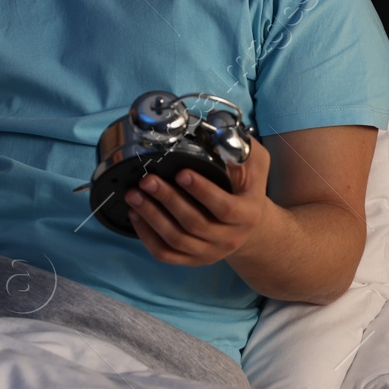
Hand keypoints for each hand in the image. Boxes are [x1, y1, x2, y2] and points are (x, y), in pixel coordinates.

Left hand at [125, 141, 272, 266]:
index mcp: (247, 214)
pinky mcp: (193, 260)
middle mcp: (229, 238)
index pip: (224, 207)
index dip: (202, 191)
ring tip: (134, 195)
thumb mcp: (255, 165)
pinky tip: (136, 215)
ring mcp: (209, 252)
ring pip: (176, 240)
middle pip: (194, 223)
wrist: (249, 227)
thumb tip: (216, 128)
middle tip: (148, 180)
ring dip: (152, 217)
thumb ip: (240, 149)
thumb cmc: (246, 189)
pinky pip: (166, 254)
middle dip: (168, 199)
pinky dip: (147, 236)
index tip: (181, 172)